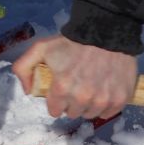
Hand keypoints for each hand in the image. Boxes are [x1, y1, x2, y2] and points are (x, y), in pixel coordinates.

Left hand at [12, 35, 139, 120]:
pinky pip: (108, 112)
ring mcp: (103, 100)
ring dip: (88, 105)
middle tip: (76, 86)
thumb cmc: (73, 41)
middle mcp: (82, 98)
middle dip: (71, 103)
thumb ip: (24, 68)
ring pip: (90, 114)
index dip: (56, 101)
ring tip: (90, 87)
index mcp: (62, 88)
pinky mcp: (120, 99)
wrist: (106, 31)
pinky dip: (105, 105)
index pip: (54, 111)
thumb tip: (27, 91)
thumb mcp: (41, 48)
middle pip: (73, 113)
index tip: (61, 90)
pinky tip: (104, 90)